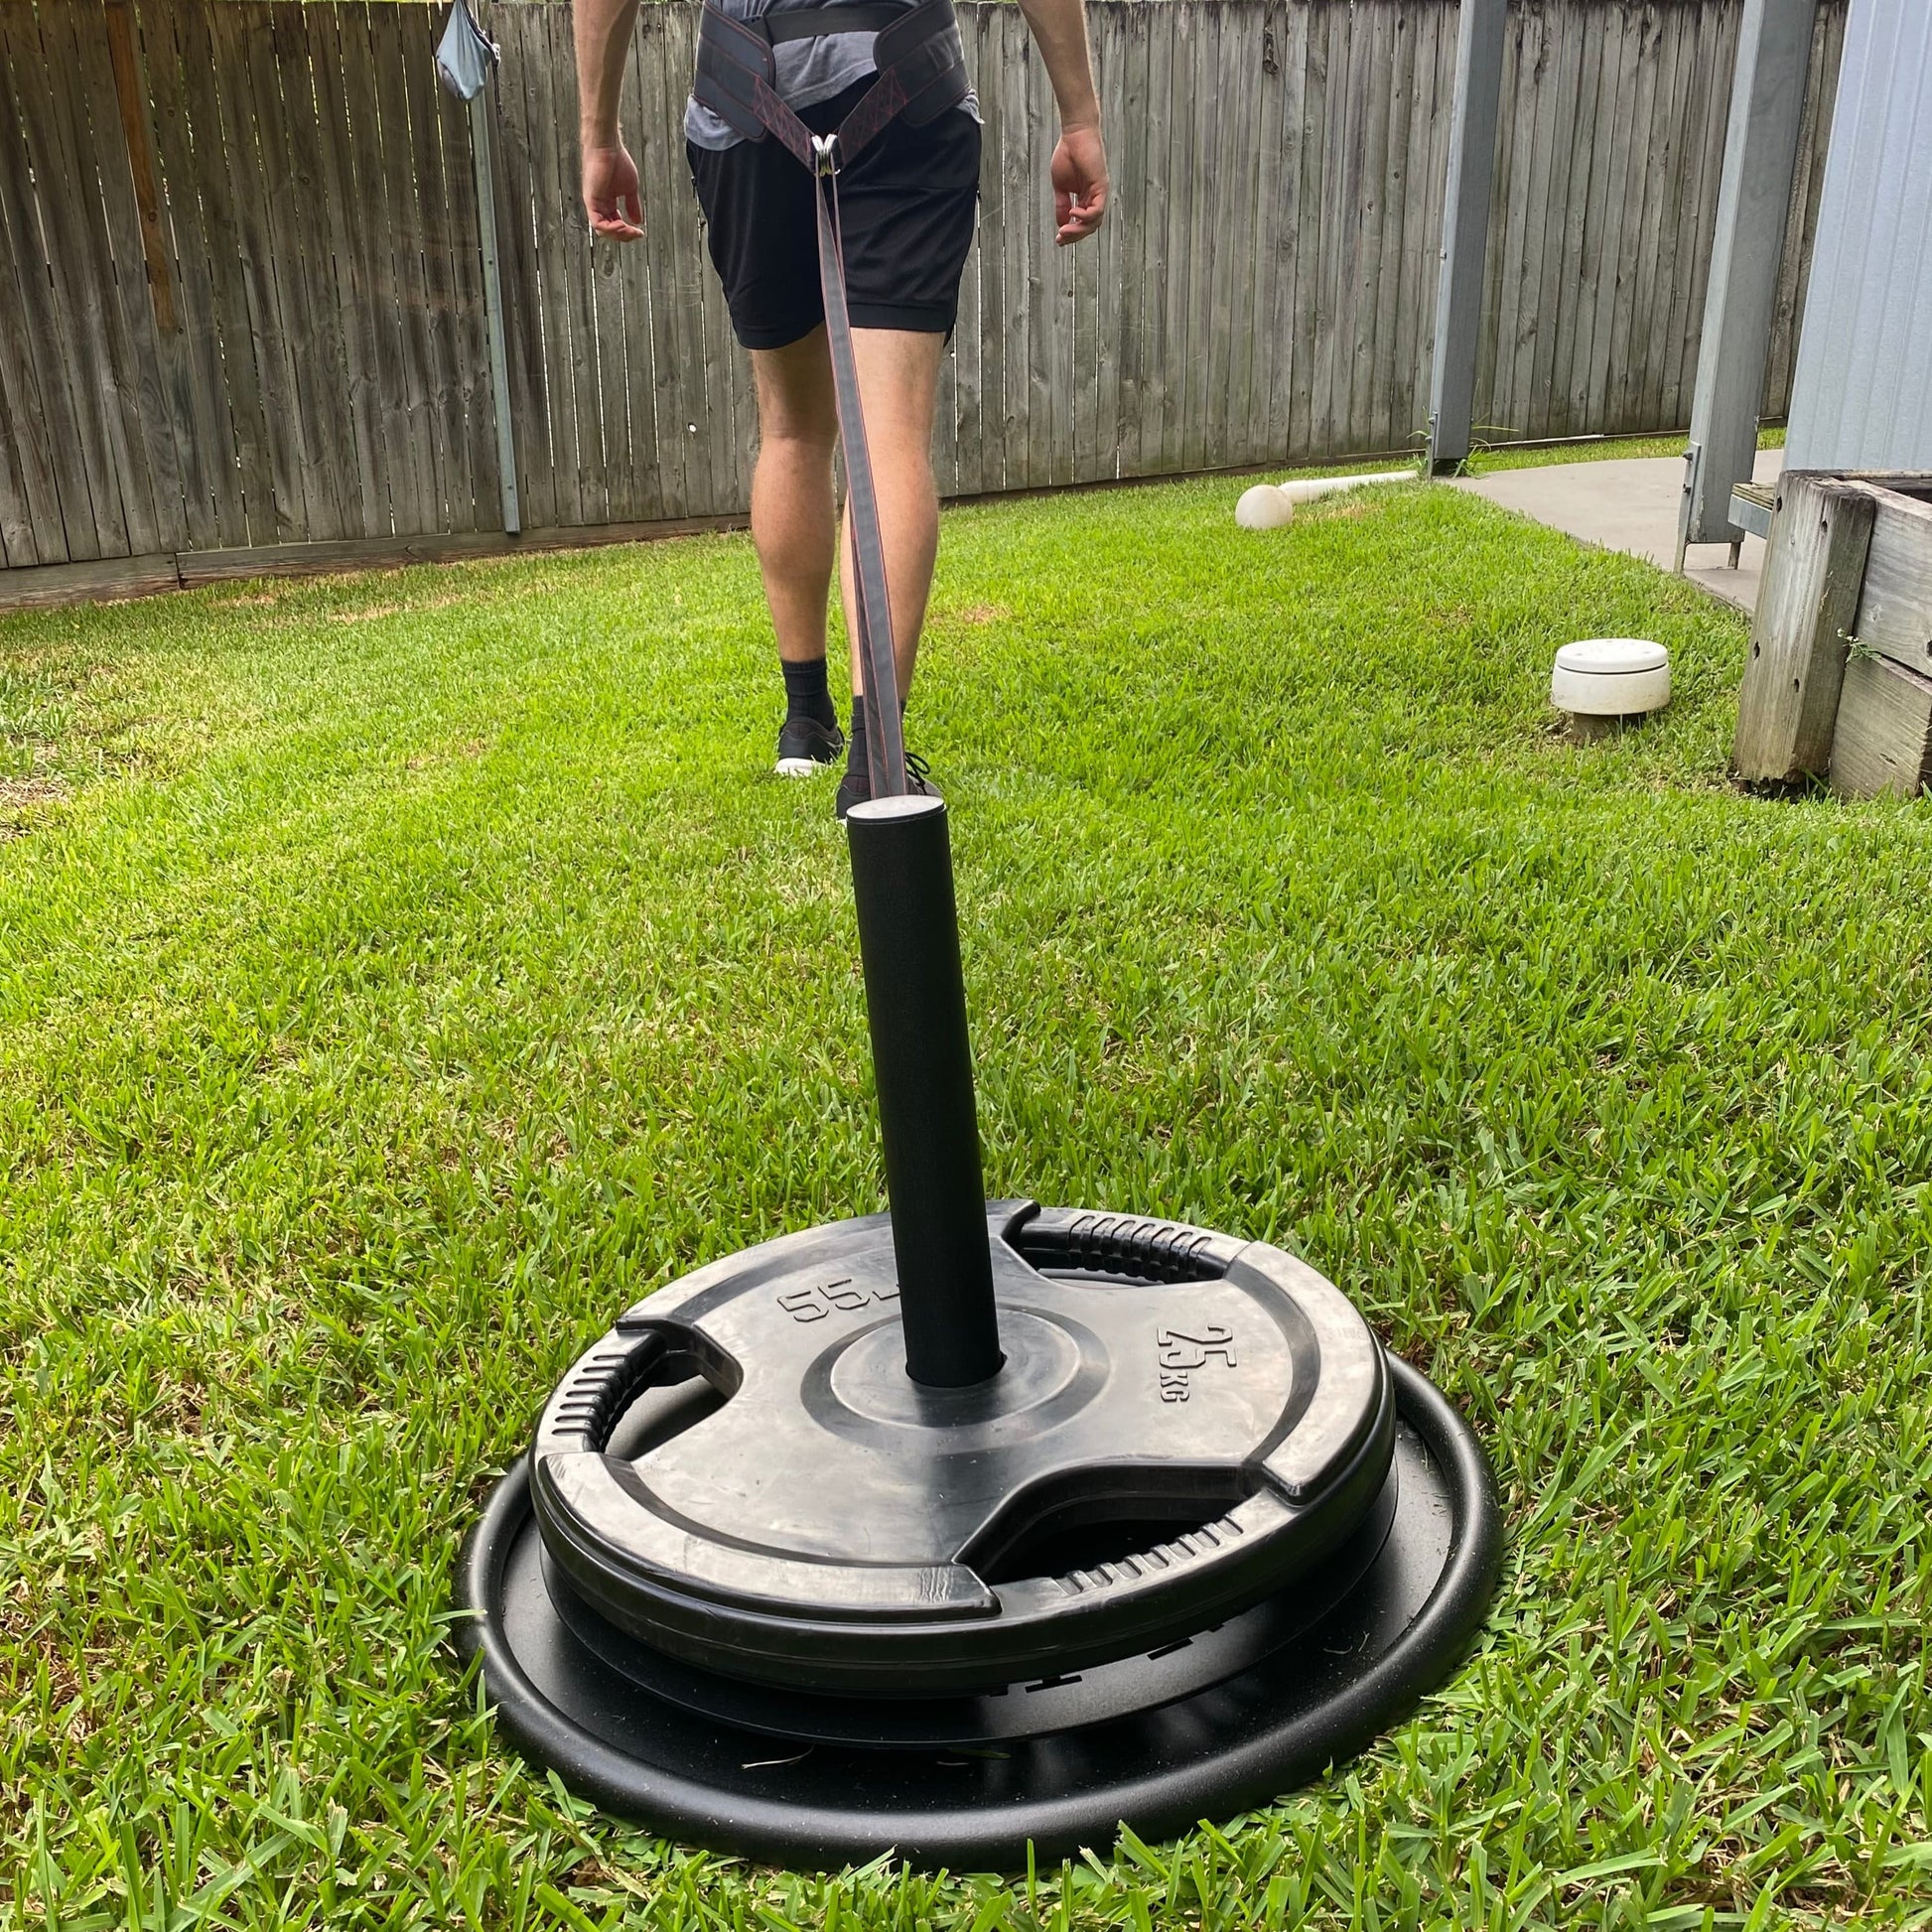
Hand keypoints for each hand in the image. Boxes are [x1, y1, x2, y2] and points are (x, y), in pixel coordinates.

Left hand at [583, 140, 643, 240]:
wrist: (608, 146)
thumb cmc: (618, 161)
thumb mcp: (630, 189)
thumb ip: (633, 205)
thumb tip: (638, 221)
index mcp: (608, 203)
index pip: (615, 225)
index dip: (627, 232)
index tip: (640, 232)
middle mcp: (599, 205)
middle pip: (609, 231)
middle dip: (624, 236)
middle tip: (636, 233)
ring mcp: (594, 203)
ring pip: (602, 230)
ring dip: (617, 234)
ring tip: (629, 230)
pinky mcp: (590, 200)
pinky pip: (597, 222)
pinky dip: (609, 228)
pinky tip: (622, 225)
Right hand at [1050, 123, 1107, 244]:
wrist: (1075, 134)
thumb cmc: (1067, 154)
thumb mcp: (1060, 186)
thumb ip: (1062, 205)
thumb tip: (1061, 223)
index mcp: (1085, 198)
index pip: (1082, 223)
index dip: (1071, 234)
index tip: (1058, 240)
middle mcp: (1094, 198)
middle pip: (1089, 227)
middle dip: (1074, 236)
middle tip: (1060, 239)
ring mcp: (1099, 193)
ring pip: (1094, 222)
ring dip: (1079, 230)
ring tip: (1064, 231)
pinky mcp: (1101, 186)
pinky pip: (1097, 210)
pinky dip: (1085, 216)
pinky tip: (1073, 213)